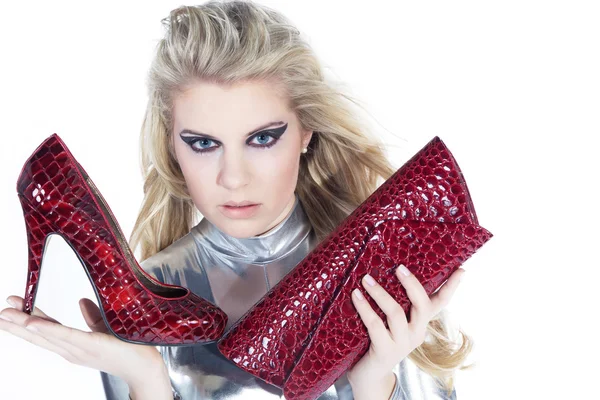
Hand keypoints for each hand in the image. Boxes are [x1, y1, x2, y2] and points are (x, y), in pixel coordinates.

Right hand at [0, 295, 167, 389]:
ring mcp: (80, 350)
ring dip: (24, 324)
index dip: (28, 319)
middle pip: (39, 335)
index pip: (46, 330)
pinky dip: (48, 330)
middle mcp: (72, 350)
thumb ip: (91, 317)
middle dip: (16, 324)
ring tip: (6, 314)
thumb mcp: (104, 330)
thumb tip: (80, 300)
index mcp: (73, 345)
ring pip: (47, 335)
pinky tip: (32, 323)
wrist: (144, 367)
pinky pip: (67, 336)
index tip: (11, 306)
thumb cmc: (126, 348)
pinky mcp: (92, 346)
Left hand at [346, 265, 463, 398]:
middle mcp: (416, 333)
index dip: (451, 287)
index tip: (461, 270)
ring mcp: (402, 344)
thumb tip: (381, 270)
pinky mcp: (385, 351)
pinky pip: (375, 325)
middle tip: (399, 267)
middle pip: (423, 306)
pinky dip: (364, 308)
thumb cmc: (378, 339)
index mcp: (421, 323)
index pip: (441, 303)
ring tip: (366, 279)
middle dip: (412, 285)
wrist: (369, 375)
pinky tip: (356, 295)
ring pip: (396, 313)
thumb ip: (394, 301)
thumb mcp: (391, 321)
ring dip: (380, 293)